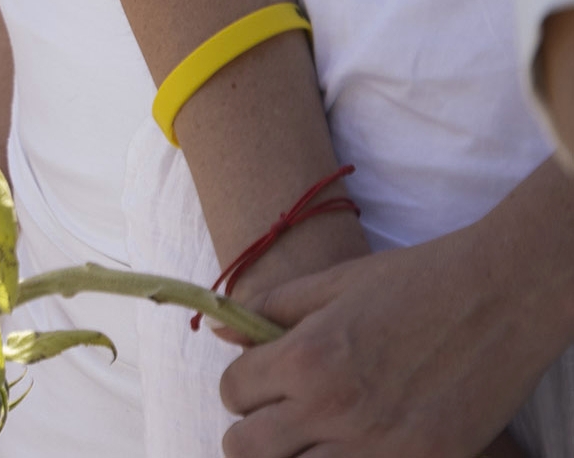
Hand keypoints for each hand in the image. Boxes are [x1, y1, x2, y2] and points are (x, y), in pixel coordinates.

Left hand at [223, 208, 563, 456]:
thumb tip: (218, 329)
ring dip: (292, 456)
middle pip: (247, 447)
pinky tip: (352, 448)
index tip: (259, 384)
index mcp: (304, 358)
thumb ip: (269, 309)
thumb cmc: (416, 281)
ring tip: (308, 439)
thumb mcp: (333, 283)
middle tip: (273, 420)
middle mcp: (333, 408)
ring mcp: (379, 445)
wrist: (501, 296)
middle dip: (250, 432)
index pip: (232, 392)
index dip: (240, 387)